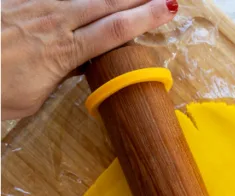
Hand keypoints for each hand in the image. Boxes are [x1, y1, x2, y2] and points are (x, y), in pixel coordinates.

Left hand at [1, 0, 177, 119]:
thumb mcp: (34, 96)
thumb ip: (57, 75)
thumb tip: (73, 66)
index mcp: (64, 51)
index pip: (114, 31)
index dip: (143, 18)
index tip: (166, 9)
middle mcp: (52, 21)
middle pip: (104, 3)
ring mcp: (33, 5)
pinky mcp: (16, 0)